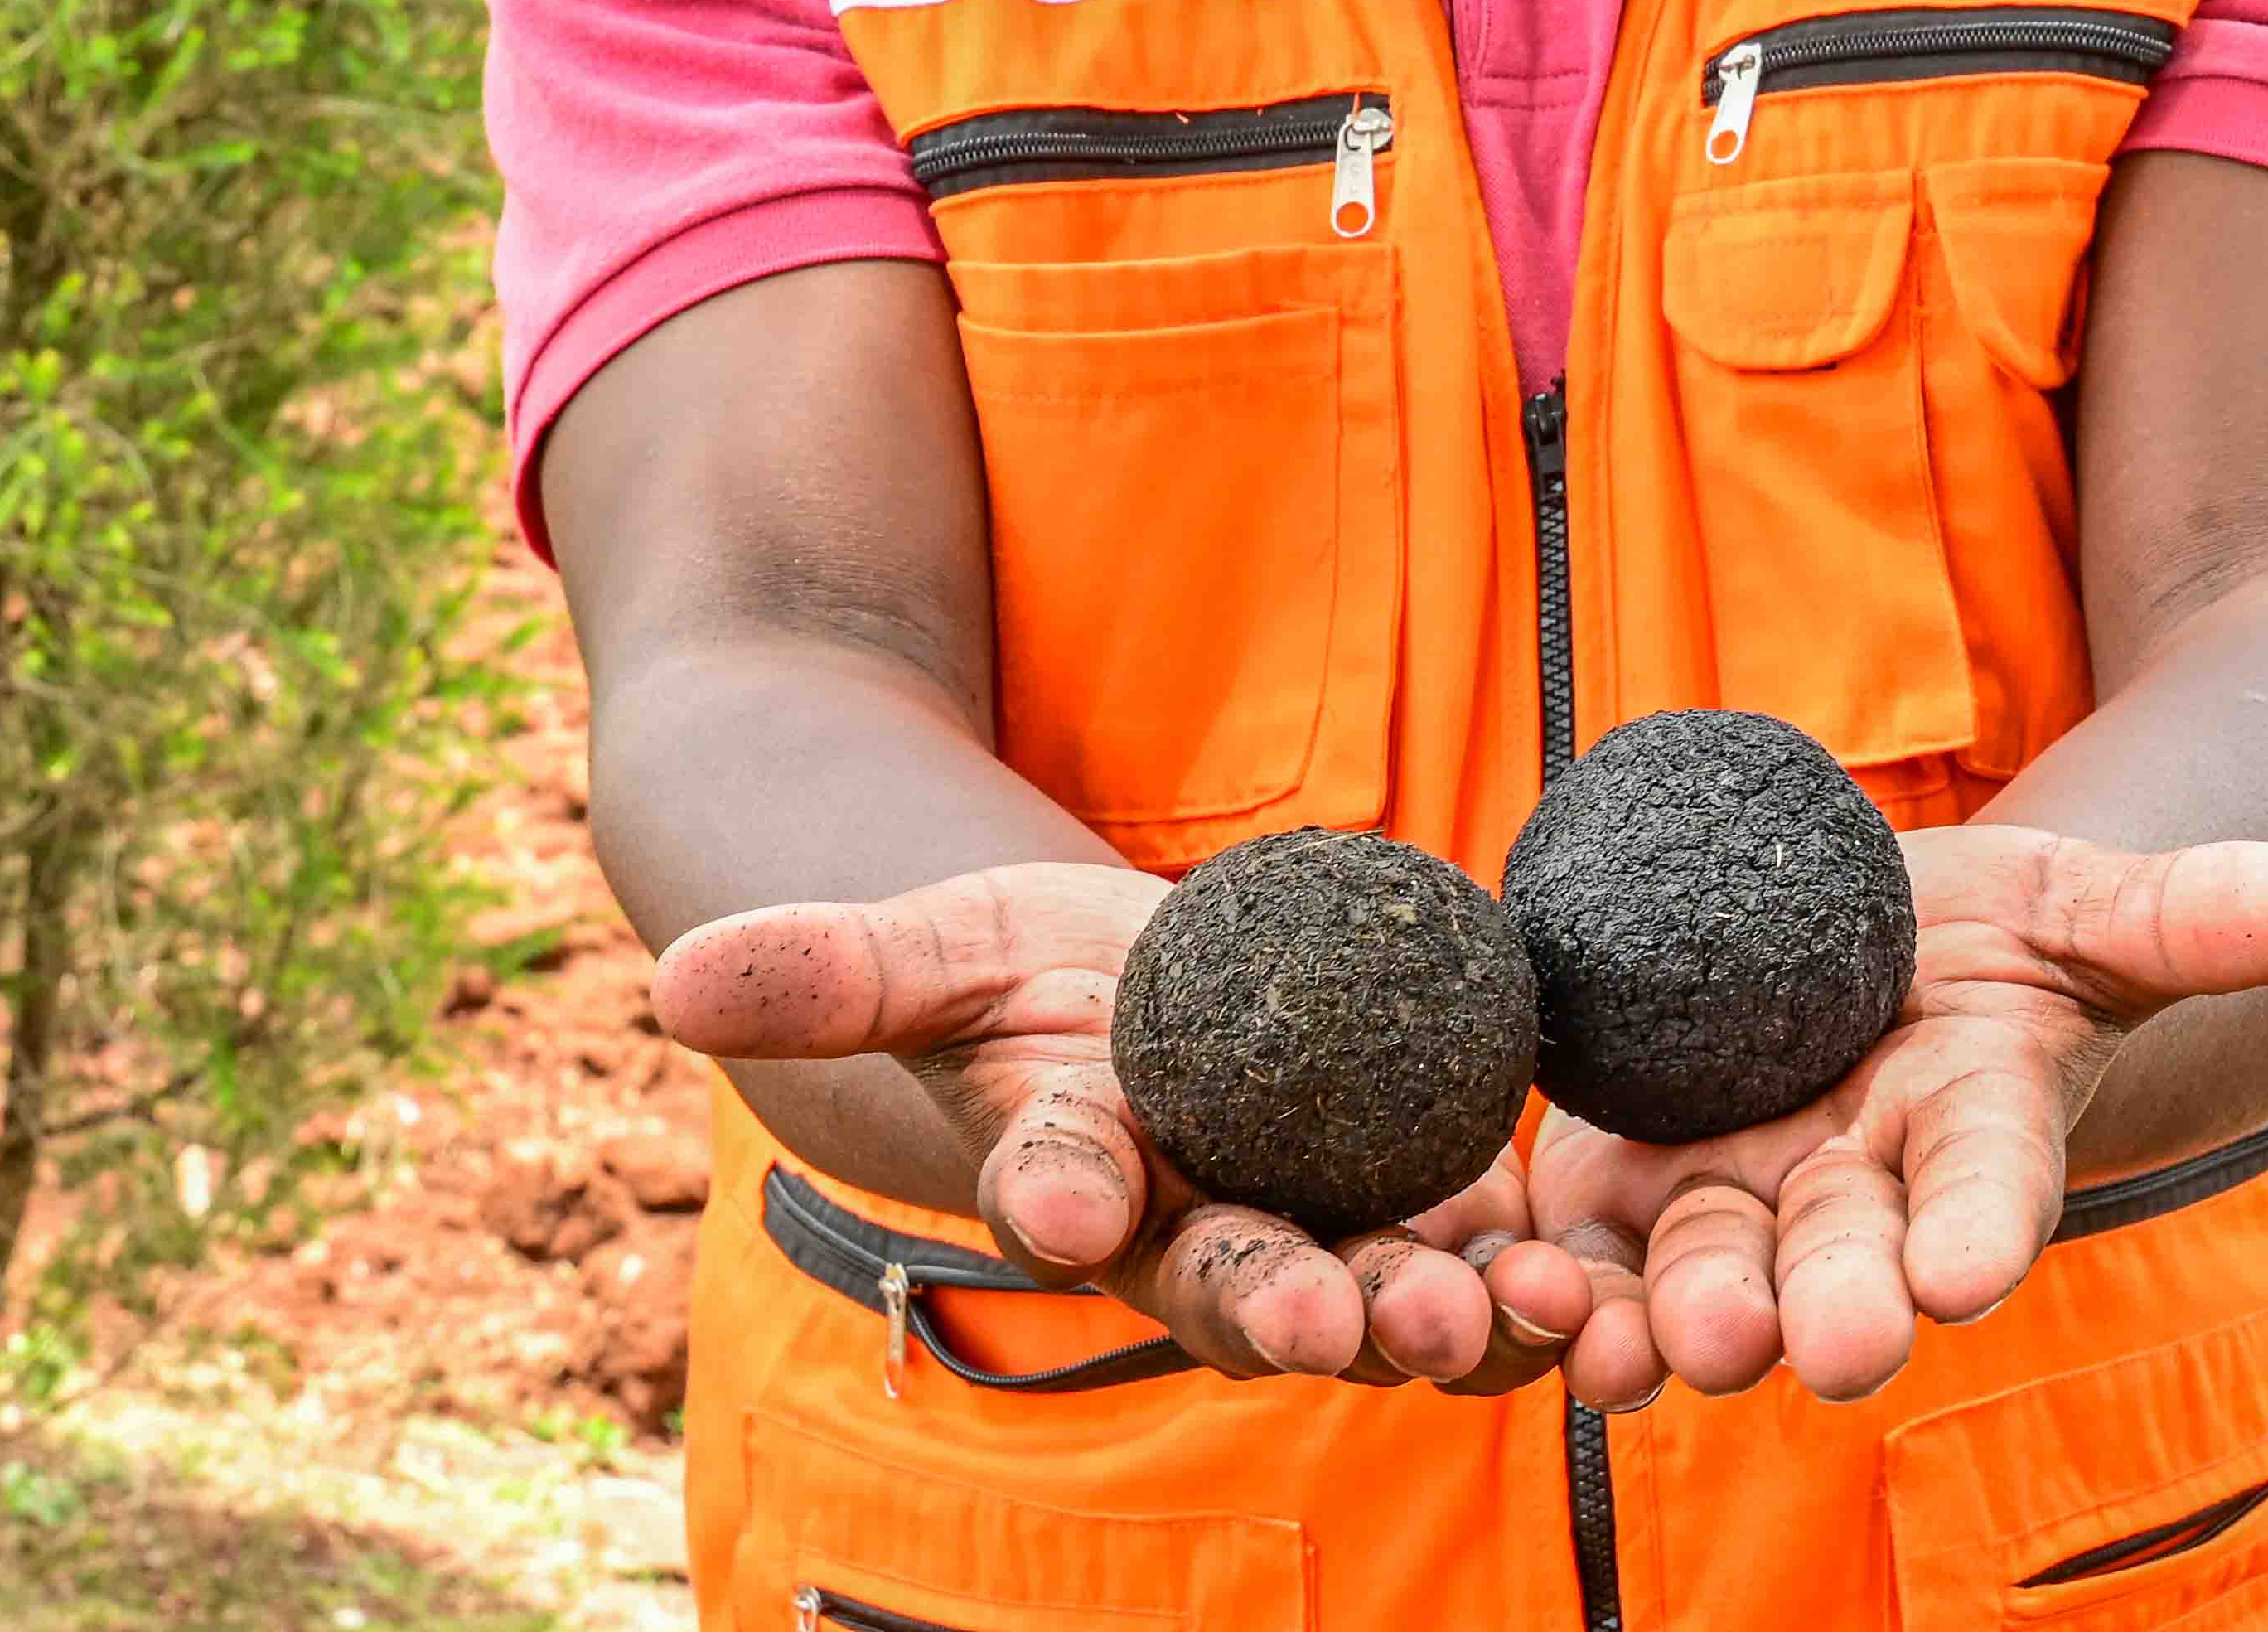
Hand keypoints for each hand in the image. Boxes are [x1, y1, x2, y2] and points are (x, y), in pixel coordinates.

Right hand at [651, 864, 1599, 1393]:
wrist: (1142, 992)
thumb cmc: (1020, 979)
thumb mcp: (934, 947)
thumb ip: (828, 970)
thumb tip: (679, 981)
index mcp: (1072, 1180)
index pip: (1056, 1193)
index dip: (1060, 1189)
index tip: (1069, 1195)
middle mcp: (1195, 1237)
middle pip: (1242, 1286)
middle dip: (1291, 1306)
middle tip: (1341, 1317)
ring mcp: (1318, 1233)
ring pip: (1382, 1301)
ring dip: (1441, 1320)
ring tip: (1499, 1311)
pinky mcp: (1425, 1206)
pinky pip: (1486, 1264)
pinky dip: (1534, 1288)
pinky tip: (1587, 1290)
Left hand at [1525, 826, 2267, 1405]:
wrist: (1852, 948)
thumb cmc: (1993, 940)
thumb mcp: (2087, 905)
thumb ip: (2206, 910)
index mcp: (1970, 1144)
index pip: (1989, 1196)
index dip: (1979, 1230)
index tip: (1972, 1270)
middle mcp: (1851, 1207)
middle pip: (1837, 1273)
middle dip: (1822, 1311)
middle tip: (1811, 1340)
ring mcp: (1728, 1209)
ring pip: (1693, 1293)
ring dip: (1661, 1327)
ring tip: (1629, 1340)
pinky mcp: (1615, 1194)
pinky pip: (1575, 1262)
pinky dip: (1543, 1289)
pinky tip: (1515, 1290)